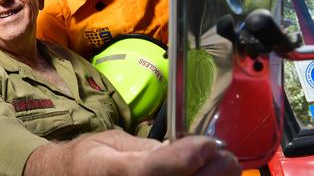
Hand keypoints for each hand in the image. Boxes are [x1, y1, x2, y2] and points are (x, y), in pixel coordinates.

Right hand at [25, 129, 239, 175]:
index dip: (186, 156)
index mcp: (109, 171)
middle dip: (212, 170)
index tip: (207, 143)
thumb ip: (146, 149)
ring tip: (220, 167)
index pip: (153, 170)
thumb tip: (185, 149)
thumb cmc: (89, 161)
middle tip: (224, 155)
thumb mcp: (111, 143)